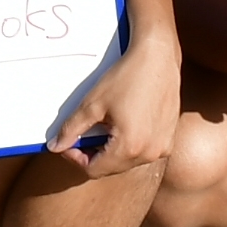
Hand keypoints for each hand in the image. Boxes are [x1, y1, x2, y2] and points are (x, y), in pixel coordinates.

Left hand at [50, 35, 179, 173]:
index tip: (68, 143)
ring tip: (102, 126)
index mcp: (130, 148)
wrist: (158, 57)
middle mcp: (150, 153)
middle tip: (81, 134)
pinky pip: (143, 151)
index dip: (75, 158)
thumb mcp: (93, 104)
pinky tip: (121, 124)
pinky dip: (128, 144)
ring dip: (110, 150)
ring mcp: (162, 147)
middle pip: (111, 168)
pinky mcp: (169, 138)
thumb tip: (56, 146)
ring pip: (127, 161)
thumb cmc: (128, 77)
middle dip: (92, 154)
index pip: (94, 169)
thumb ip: (72, 129)